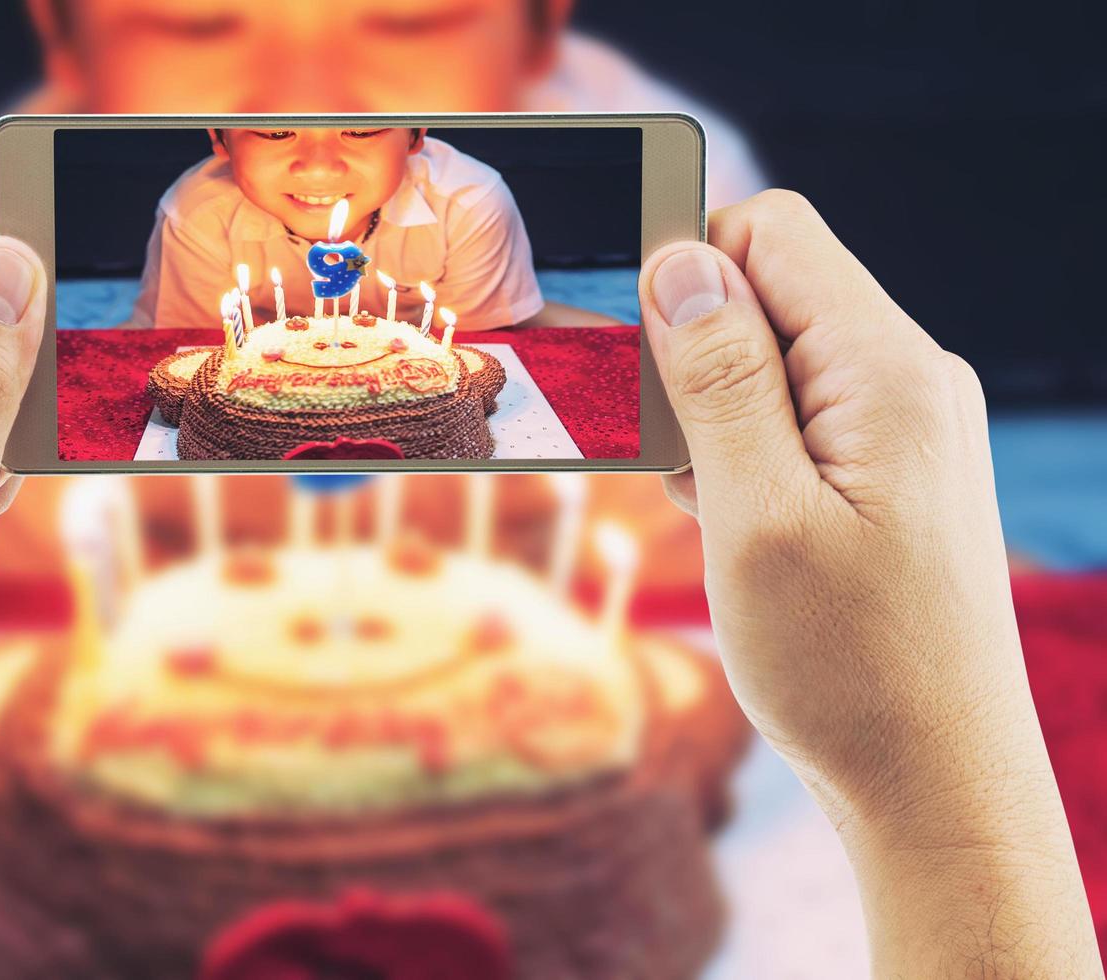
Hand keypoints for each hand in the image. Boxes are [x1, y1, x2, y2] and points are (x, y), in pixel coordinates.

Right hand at [640, 190, 1099, 975]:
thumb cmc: (849, 667)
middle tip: (648, 444)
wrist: (935, 783)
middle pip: (769, 294)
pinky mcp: (887, 477)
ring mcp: (902, 431)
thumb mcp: (757, 518)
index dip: (686, 264)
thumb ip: (719, 381)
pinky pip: (794, 422)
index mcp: (886, 372)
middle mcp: (906, 383)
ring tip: (697, 504)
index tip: (627, 341)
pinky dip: (738, 454)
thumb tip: (682, 264)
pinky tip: (724, 523)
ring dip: (708, 414)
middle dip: (687, 351)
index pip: (771, 234)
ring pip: (773, 363)